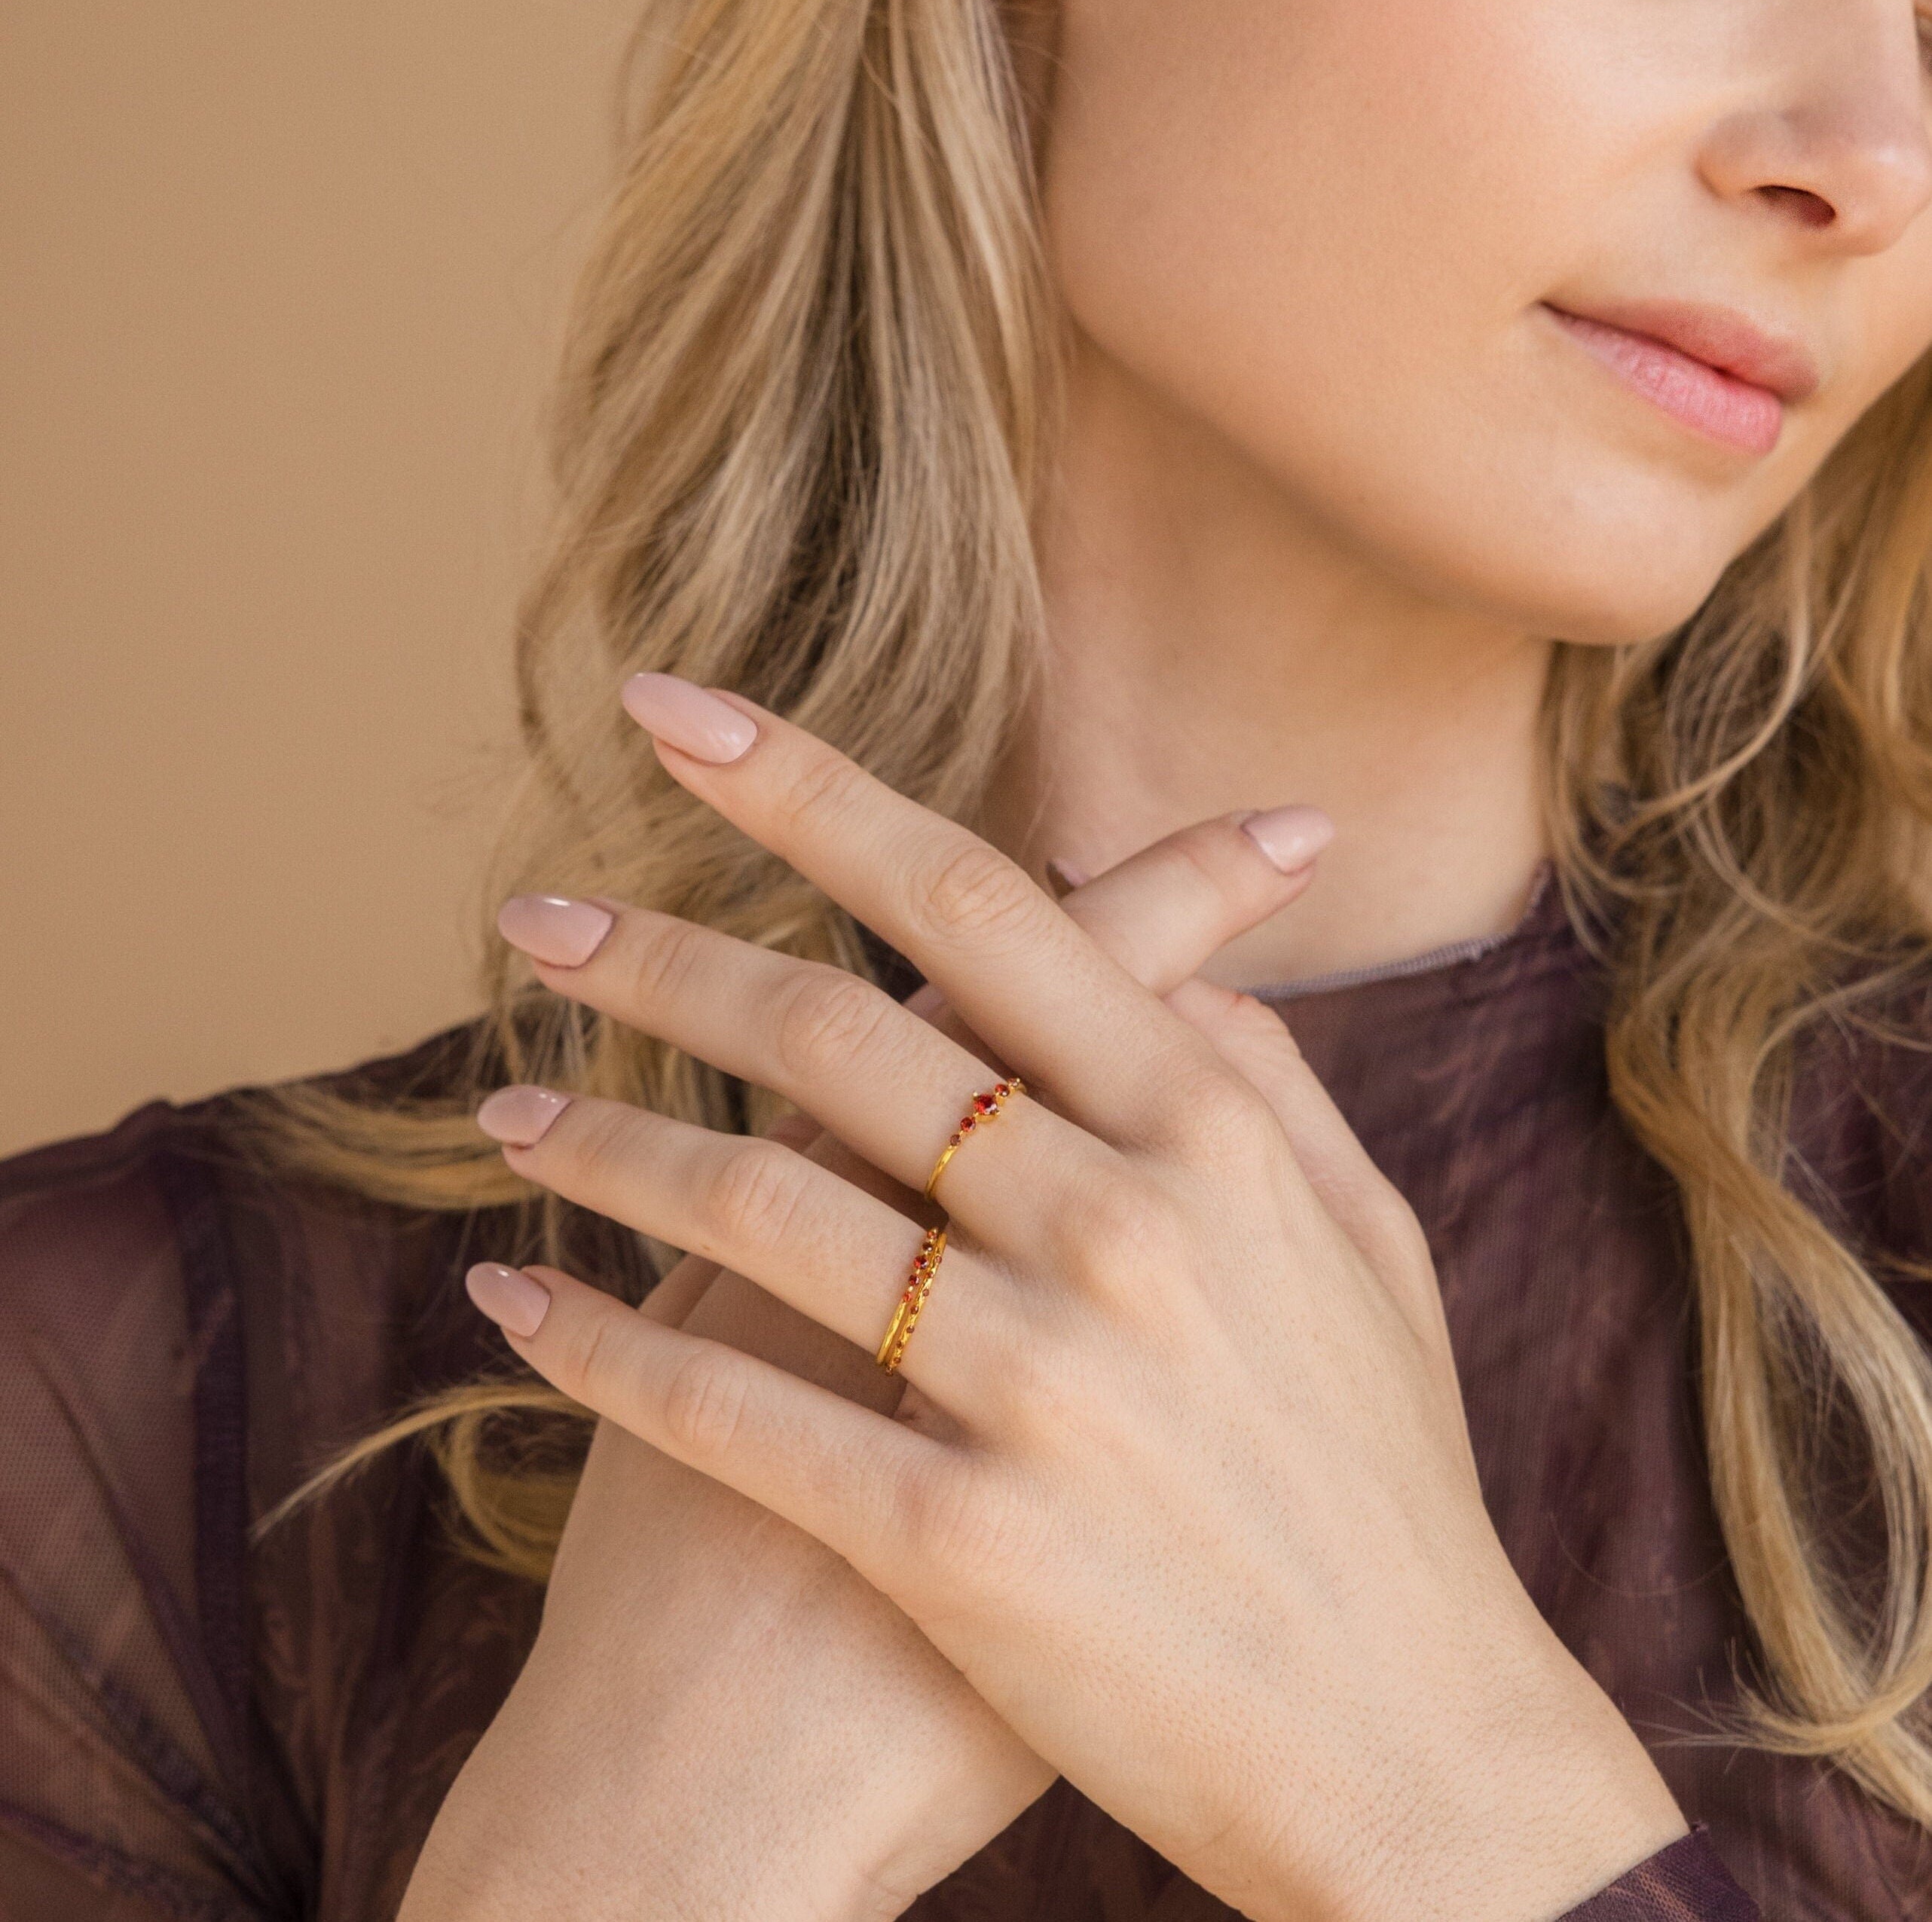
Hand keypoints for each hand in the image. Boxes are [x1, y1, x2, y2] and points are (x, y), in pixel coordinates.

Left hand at [403, 784, 1333, 1921]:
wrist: (1420, 1763)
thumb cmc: (1388, 1496)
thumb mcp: (1371, 1257)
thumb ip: (1268, 1089)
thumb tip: (1174, 959)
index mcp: (1217, 1134)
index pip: (979, 902)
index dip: (811, 789)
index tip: (677, 713)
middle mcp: (1124, 1228)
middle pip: (837, 1029)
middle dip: (660, 952)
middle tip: (536, 917)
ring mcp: (1041, 1387)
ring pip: (757, 1202)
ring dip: (602, 1142)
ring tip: (507, 1109)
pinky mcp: (961, 1543)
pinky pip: (731, 1410)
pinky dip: (602, 1348)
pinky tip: (516, 1304)